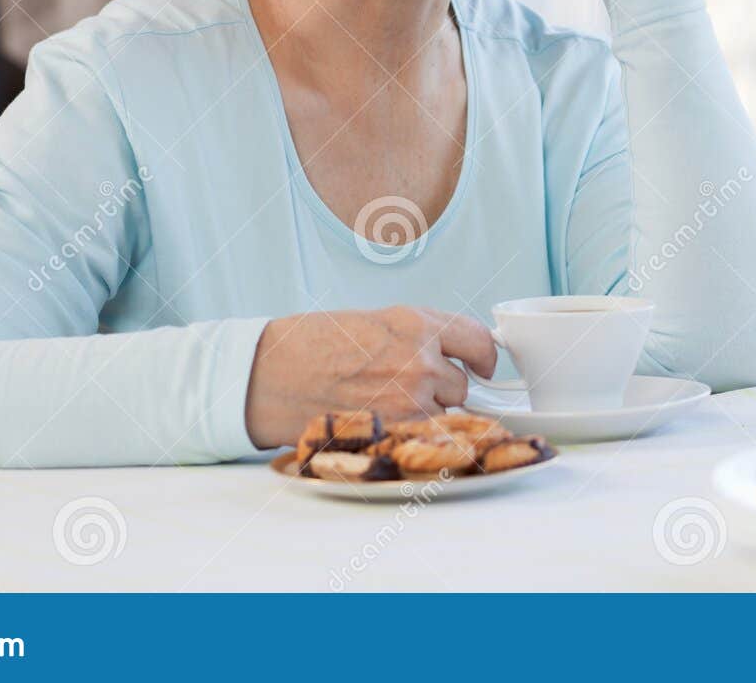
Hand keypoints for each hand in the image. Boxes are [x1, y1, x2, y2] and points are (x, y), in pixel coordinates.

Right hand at [242, 306, 497, 448]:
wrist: (271, 375)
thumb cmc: (313, 345)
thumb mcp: (375, 320)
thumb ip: (419, 334)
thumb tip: (454, 352)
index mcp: (416, 323)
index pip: (477, 340)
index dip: (484, 355)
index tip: (483, 363)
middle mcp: (421, 359)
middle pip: (461, 384)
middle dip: (441, 387)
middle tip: (403, 384)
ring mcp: (411, 399)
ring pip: (442, 413)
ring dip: (423, 412)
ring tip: (381, 400)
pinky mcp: (396, 431)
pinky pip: (422, 436)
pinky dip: (407, 432)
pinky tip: (379, 419)